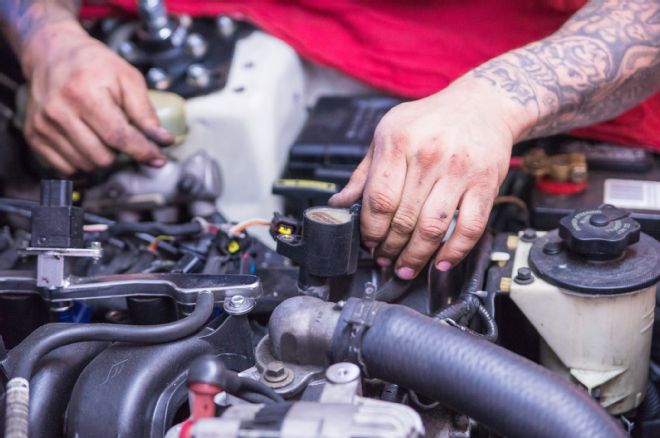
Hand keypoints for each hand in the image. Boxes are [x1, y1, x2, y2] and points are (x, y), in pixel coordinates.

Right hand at [20, 20, 171, 174]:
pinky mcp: (34, 135)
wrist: (53, 53)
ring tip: (102, 134)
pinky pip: (66, 168)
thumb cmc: (93, 64)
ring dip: (102, 156)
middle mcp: (58, 111)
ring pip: (86, 165)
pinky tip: (87, 142)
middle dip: (120, 152)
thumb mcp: (128, 78)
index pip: (118, 136)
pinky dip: (82, 160)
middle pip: (102, 157)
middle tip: (123, 135)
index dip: (142, 151)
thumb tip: (163, 140)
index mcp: (84, 94)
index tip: (158, 158)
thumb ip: (145, 111)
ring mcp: (43, 125)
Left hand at [329, 78, 521, 278]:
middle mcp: (429, 155)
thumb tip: (339, 203)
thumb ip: (364, 172)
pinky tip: (440, 263)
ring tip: (405, 267)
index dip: (370, 229)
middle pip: (403, 218)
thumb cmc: (432, 120)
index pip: (379, 199)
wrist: (482, 105)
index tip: (367, 242)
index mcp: (399, 141)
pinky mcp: (485, 185)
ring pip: (433, 228)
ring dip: (416, 256)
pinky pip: (470, 228)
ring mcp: (459, 171)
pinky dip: (454, 252)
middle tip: (384, 259)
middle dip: (389, 247)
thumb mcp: (388, 133)